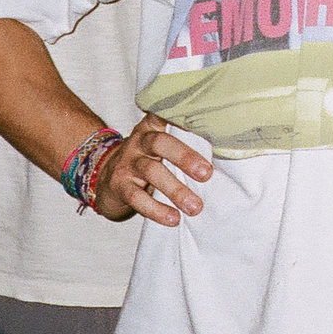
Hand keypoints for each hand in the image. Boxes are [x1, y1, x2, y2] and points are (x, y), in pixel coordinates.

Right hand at [91, 113, 213, 226]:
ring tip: (195, 207)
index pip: (166, 114)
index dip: (181, 114)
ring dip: (176, 190)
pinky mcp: (119, 185)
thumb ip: (184, 142)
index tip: (203, 118)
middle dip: (185, 157)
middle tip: (206, 174)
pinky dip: (157, 210)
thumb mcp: (161, 145)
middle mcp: (139, 141)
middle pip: (160, 143)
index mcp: (153, 127)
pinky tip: (174, 219)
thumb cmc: (147, 160)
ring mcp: (127, 162)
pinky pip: (137, 198)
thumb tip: (226, 150)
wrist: (107, 179)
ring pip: (151, 172)